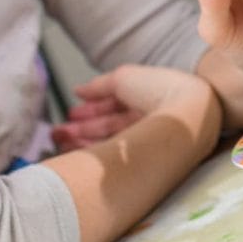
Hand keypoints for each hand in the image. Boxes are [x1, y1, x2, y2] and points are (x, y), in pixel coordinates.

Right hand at [52, 64, 214, 149]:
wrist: (187, 115)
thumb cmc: (160, 89)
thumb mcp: (124, 78)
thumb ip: (99, 86)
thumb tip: (78, 90)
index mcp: (150, 99)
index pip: (116, 106)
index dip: (92, 110)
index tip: (69, 116)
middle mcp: (151, 122)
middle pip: (110, 127)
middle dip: (81, 129)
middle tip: (55, 134)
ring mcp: (149, 143)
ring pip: (111, 143)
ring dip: (82, 143)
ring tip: (58, 143)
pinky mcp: (146, 162)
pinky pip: (116, 158)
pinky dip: (94, 155)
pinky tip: (75, 154)